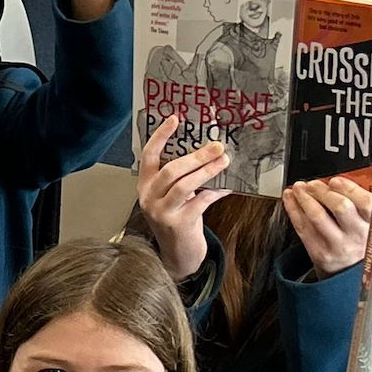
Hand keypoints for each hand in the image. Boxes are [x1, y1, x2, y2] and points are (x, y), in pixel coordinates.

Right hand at [134, 115, 230, 281]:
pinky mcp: (177, 224)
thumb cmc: (179, 219)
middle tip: (217, 146)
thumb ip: (181, 177)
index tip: (174, 119)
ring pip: (183, 185)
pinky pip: (199, 202)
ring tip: (224, 162)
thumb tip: (209, 151)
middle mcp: (149, 198)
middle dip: (196, 156)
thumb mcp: (173, 195)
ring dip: (206, 171)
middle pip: (170, 170)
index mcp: (145, 185)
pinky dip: (215, 192)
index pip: (148, 156)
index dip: (160, 137)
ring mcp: (161, 212)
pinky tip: (225, 186)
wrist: (177, 253)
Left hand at [282, 177, 371, 277]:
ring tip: (299, 188)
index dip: (349, 189)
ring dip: (304, 198)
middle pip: (340, 208)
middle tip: (312, 184)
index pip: (366, 204)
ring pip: (317, 217)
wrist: (348, 275)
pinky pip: (302, 228)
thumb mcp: (369, 225)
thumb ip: (359, 205)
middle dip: (323, 192)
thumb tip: (335, 182)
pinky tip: (290, 199)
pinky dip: (293, 210)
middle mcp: (357, 236)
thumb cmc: (358, 242)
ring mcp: (336, 245)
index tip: (335, 181)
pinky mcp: (318, 253)